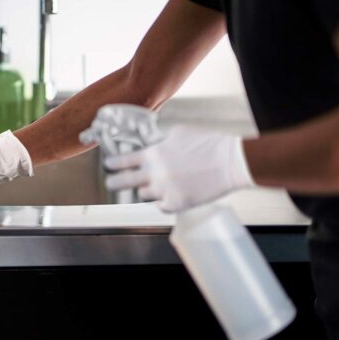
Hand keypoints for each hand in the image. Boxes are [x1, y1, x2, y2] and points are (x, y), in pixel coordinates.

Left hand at [104, 125, 253, 212]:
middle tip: (111, 183)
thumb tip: (150, 144)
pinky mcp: (176, 203)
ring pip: (144, 194)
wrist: (230, 162)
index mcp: (153, 153)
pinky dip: (163, 201)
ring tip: (155, 185)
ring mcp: (164, 190)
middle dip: (115, 183)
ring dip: (147, 189)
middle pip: (125, 181)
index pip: (124, 160)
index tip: (109, 166)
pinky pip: (161, 206)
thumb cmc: (207, 144)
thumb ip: (160, 141)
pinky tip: (169, 194)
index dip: (113, 164)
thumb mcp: (178, 133)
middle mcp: (155, 173)